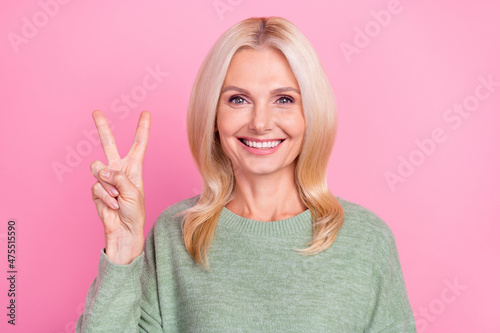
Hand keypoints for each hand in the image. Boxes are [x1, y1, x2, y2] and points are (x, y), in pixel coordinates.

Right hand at [90, 110, 150, 263]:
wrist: (124, 230)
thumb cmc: (134, 212)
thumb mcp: (133, 192)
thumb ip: (118, 178)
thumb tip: (101, 170)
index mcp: (133, 167)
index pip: (138, 144)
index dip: (142, 129)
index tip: (146, 113)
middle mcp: (118, 169)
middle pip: (109, 144)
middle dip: (102, 128)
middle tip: (96, 112)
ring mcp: (106, 179)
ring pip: (98, 169)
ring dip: (108, 186)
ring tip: (117, 197)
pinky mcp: (96, 189)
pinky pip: (96, 187)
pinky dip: (106, 198)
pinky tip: (113, 206)